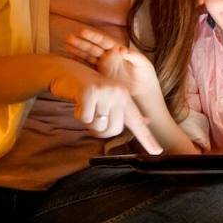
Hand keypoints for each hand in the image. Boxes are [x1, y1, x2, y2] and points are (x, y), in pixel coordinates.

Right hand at [47, 57, 161, 154]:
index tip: (157, 151)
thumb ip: (125, 111)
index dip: (147, 138)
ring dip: (88, 121)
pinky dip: (78, 114)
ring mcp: (105, 92)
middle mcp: (118, 94)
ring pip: (98, 126)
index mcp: (125, 97)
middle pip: (113, 130)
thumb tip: (146, 121)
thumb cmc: (87, 88)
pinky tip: (78, 101)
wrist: (65, 71)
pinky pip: (84, 119)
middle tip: (92, 114)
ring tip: (85, 105)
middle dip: (100, 129)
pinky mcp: (90, 92)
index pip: (137, 122)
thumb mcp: (109, 97)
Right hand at [66, 28, 159, 97]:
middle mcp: (110, 57)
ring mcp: (104, 67)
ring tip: (66, 45)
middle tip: (69, 38)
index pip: (105, 41)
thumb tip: (121, 49)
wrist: (145, 95)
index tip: (82, 32)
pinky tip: (69, 60)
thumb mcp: (143, 65)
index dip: (94, 37)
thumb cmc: (146, 78)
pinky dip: (79, 63)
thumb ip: (134, 56)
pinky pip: (88, 68)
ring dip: (78, 51)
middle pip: (94, 48)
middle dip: (82, 43)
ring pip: (89, 56)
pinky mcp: (100, 78)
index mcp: (119, 51)